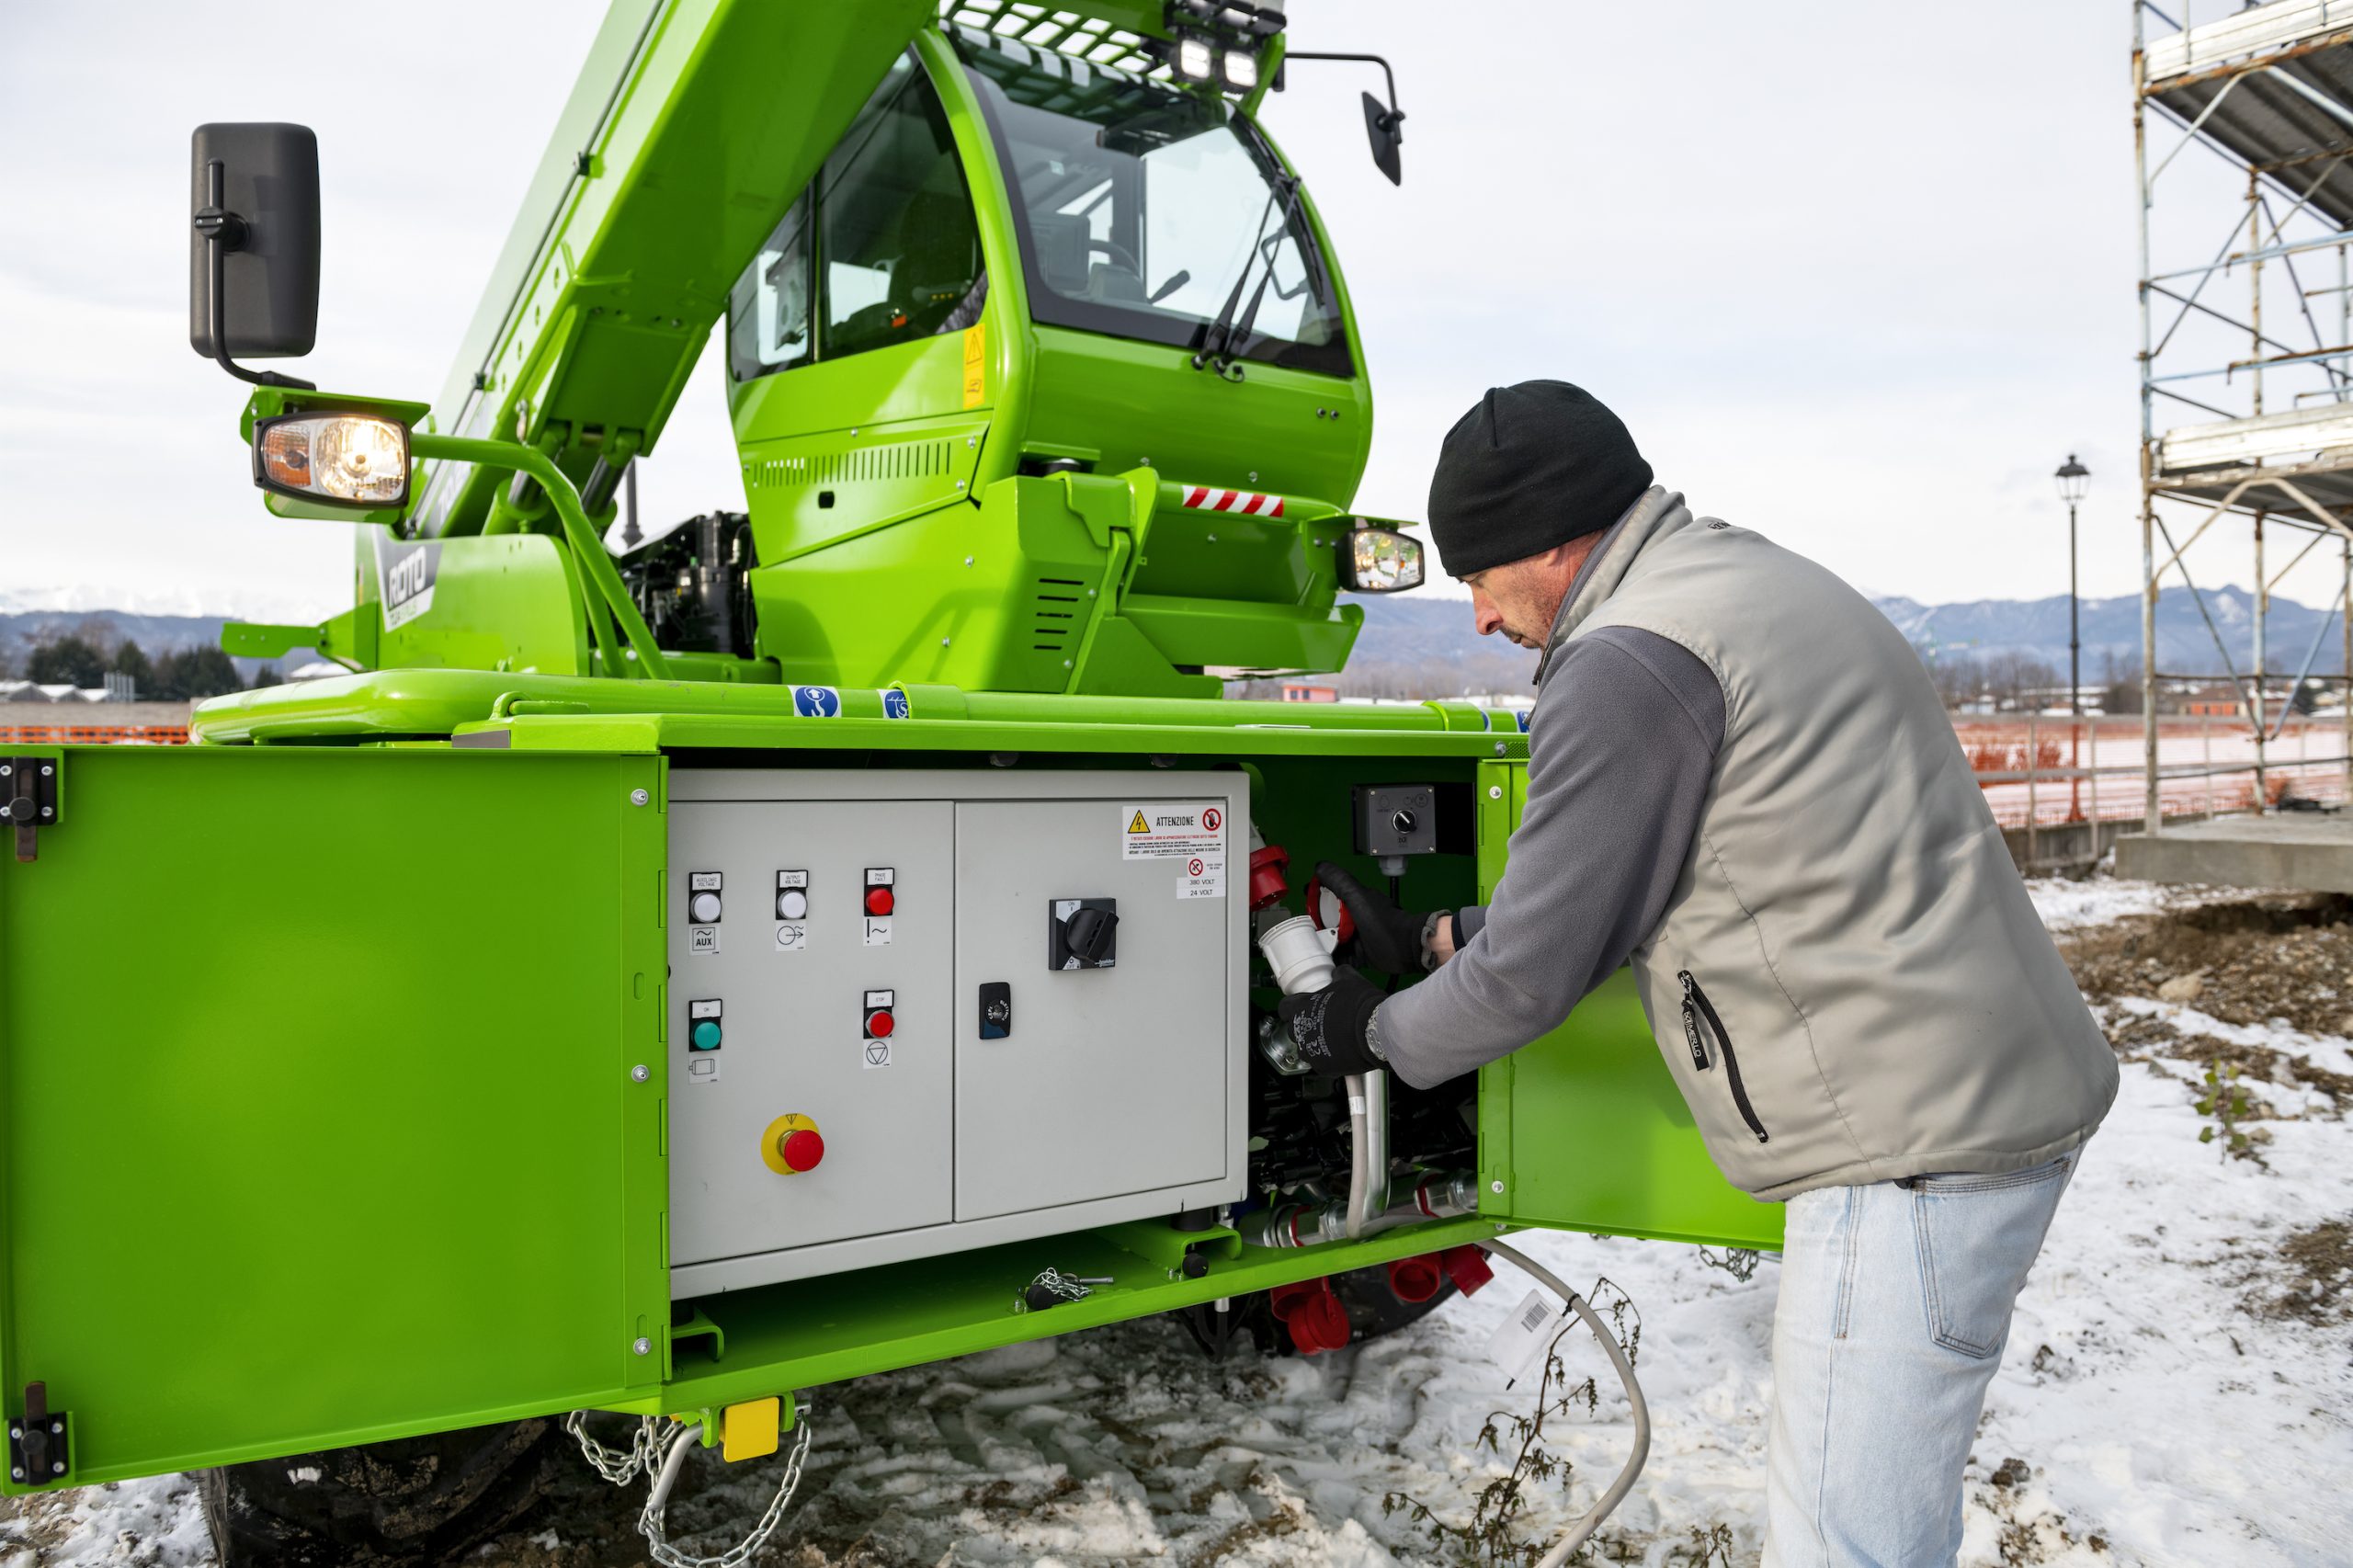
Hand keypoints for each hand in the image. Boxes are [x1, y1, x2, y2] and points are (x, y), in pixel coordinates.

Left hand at [1277, 967, 1386, 1077]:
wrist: (1375, 1030)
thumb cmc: (1360, 1004)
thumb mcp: (1349, 980)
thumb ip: (1338, 975)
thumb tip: (1339, 973)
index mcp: (1300, 1008)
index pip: (1284, 1008)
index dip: (1294, 1007)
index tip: (1303, 1007)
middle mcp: (1300, 1032)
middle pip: (1294, 1030)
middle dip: (1306, 1027)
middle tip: (1326, 1023)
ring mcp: (1310, 1052)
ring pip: (1307, 1049)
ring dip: (1317, 1044)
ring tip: (1336, 1039)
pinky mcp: (1323, 1068)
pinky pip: (1322, 1063)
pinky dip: (1331, 1059)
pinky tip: (1344, 1052)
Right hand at [1313, 861, 1429, 973]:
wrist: (1406, 949)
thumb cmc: (1384, 923)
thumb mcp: (1358, 898)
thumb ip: (1340, 881)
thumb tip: (1319, 866)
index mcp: (1355, 901)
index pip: (1330, 897)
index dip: (1317, 899)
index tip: (1305, 904)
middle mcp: (1356, 918)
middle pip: (1330, 920)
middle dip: (1317, 925)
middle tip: (1304, 932)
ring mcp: (1359, 937)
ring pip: (1335, 939)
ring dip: (1324, 943)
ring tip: (1311, 949)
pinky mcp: (1362, 955)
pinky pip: (1343, 956)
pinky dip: (1334, 958)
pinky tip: (1324, 961)